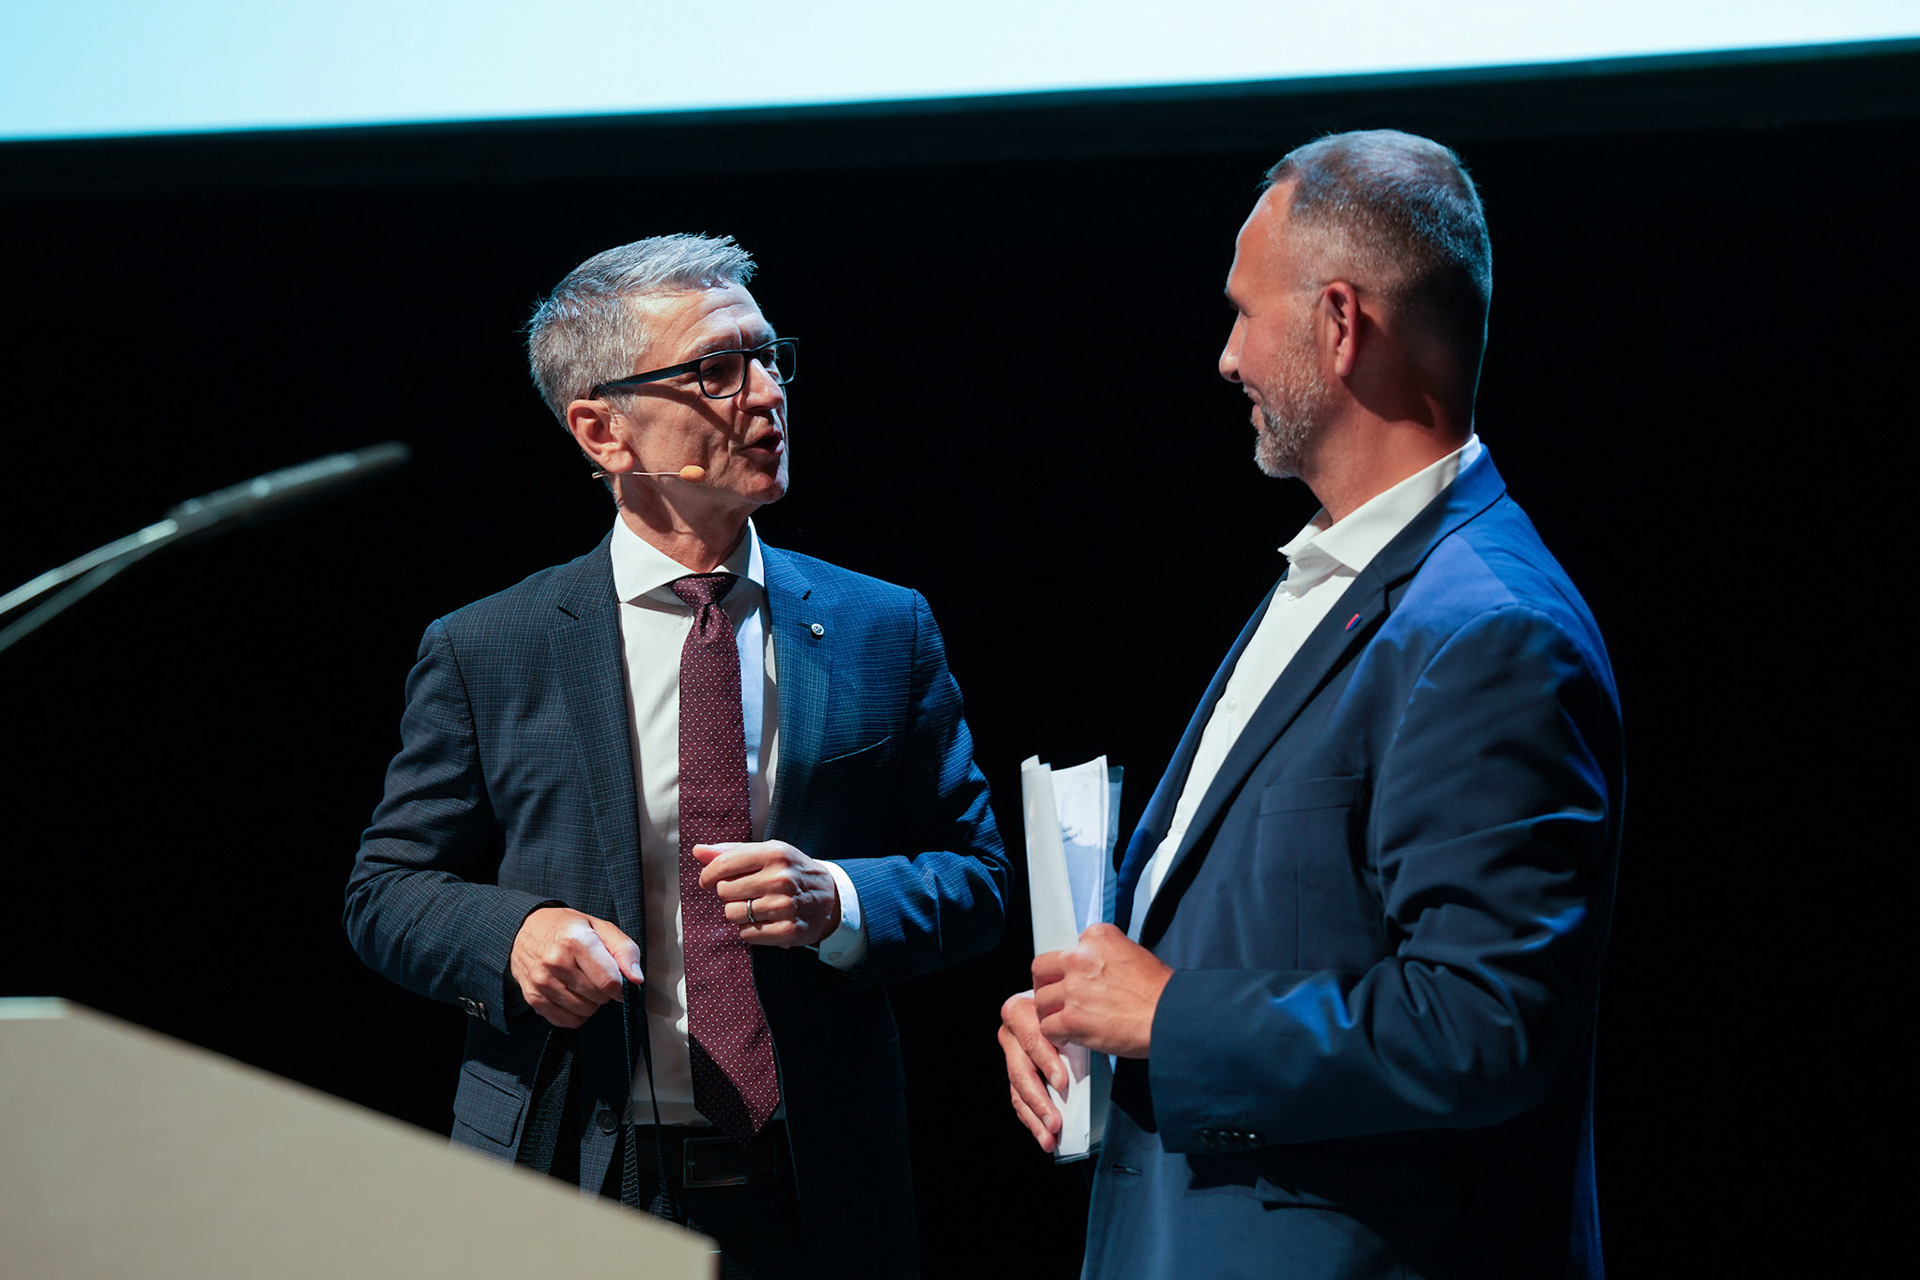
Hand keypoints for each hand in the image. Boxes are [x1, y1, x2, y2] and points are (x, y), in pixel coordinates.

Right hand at [509, 907, 643, 1028]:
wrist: (525, 929)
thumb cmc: (567, 928)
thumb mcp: (600, 927)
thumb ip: (624, 950)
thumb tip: (636, 978)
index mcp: (575, 940)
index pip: (609, 981)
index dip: (621, 987)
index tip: (621, 982)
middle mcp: (555, 962)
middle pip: (598, 998)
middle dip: (605, 991)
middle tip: (596, 975)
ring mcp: (542, 982)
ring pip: (584, 1011)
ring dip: (590, 1002)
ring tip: (583, 983)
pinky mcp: (533, 998)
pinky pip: (566, 1021)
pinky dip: (576, 1013)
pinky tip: (572, 995)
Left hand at [695, 840, 841, 946]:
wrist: (830, 898)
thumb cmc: (791, 872)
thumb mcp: (767, 853)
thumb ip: (731, 852)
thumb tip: (697, 851)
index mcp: (775, 853)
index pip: (724, 864)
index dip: (708, 875)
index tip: (708, 880)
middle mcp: (781, 878)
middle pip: (725, 891)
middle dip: (729, 893)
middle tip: (746, 892)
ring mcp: (785, 906)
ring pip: (732, 914)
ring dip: (737, 913)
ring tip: (755, 907)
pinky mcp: (787, 930)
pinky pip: (746, 934)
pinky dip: (748, 930)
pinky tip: (763, 921)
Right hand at [999, 989, 1067, 1152]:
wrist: (1055, 1003)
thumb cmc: (1067, 1008)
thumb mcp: (1070, 1017)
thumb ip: (1072, 1036)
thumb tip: (1082, 1069)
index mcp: (1022, 1011)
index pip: (1034, 1040)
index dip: (1047, 1063)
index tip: (1062, 1083)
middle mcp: (1010, 1032)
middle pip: (1022, 1071)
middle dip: (1040, 1100)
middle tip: (1055, 1122)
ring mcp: (1009, 1054)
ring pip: (1018, 1090)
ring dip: (1035, 1117)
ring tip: (1049, 1138)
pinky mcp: (1013, 1072)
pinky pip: (1018, 1098)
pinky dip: (1032, 1118)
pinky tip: (1042, 1133)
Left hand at [1032, 923, 1171, 1058]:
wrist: (1171, 1016)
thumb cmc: (1160, 992)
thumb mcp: (1133, 954)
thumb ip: (1106, 956)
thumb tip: (1093, 970)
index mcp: (1097, 937)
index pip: (1065, 948)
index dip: (1066, 968)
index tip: (1073, 981)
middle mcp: (1080, 958)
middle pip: (1042, 970)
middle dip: (1046, 986)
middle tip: (1055, 999)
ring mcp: (1074, 989)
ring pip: (1042, 1001)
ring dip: (1051, 1013)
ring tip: (1064, 1022)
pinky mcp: (1073, 1018)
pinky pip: (1048, 1027)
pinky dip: (1056, 1035)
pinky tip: (1069, 1037)